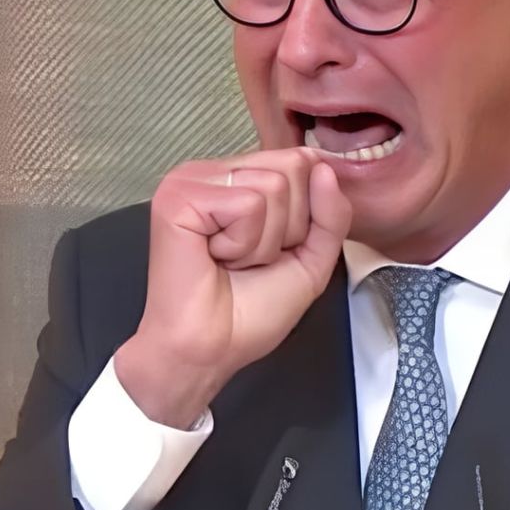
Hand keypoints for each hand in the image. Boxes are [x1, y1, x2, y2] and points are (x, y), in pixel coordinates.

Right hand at [114, 148, 350, 427]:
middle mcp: (215, 171)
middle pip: (293, 167)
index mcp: (240, 177)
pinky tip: (215, 258)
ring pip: (273, 186)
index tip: (273, 249)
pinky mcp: (178, 197)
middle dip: (287, 226)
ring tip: (230, 260)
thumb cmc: (251, 310)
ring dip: (263, 240)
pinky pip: (246, 205)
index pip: (303, 160)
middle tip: (249, 258)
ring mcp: (192, 179)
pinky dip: (242, 243)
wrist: (212, 349)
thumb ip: (331, 212)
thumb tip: (325, 167)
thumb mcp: (312, 256)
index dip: (305, 215)